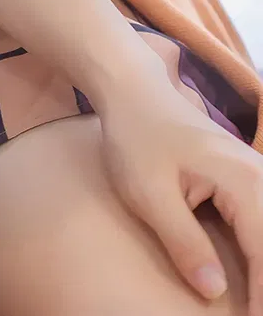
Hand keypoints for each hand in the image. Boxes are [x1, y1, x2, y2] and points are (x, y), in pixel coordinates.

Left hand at [97, 68, 262, 308]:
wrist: (134, 91)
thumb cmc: (136, 138)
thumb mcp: (149, 194)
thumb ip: (184, 243)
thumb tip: (214, 292)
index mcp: (243, 182)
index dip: (262, 297)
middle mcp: (259, 177)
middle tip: (252, 313)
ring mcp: (257, 176)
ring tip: (254, 301)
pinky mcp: (248, 181)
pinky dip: (261, 253)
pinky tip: (253, 276)